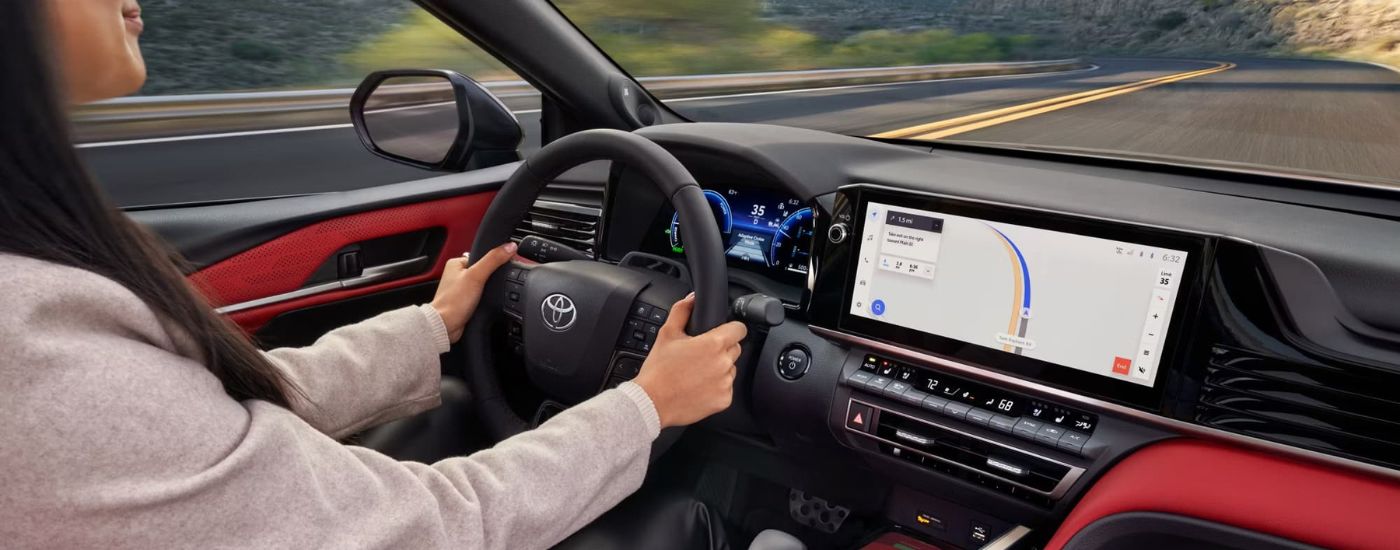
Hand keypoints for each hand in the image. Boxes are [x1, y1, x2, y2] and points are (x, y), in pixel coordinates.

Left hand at [430, 242, 516, 342]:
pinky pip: (480, 296)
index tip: (502, 267)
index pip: (482, 255)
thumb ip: (493, 260)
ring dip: (488, 290)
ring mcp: (461, 289)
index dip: (494, 261)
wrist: (445, 326)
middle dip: (491, 278)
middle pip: (484, 270)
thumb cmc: (453, 302)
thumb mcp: (477, 276)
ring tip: (485, 296)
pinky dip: (485, 299)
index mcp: (456, 263)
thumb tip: (509, 247)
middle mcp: (457, 274)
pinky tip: (485, 303)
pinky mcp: (465, 301)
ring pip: (483, 285)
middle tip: (490, 285)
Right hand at [632, 294, 747, 427]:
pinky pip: (727, 388)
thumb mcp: (667, 334)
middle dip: (722, 349)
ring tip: (697, 372)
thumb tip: (691, 299)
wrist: (652, 402)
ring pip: (731, 369)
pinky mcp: (724, 400)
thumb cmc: (659, 370)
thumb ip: (682, 311)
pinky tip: (698, 386)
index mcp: (714, 344)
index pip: (739, 329)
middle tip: (701, 355)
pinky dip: (716, 387)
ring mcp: (725, 383)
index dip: (731, 328)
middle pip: (735, 348)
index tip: (724, 332)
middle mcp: (723, 363)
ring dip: (719, 368)